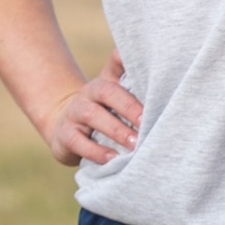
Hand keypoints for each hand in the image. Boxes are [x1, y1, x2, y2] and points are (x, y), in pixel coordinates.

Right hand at [41, 50, 143, 165]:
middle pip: (108, 92)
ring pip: (93, 116)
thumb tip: (159, 74)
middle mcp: (88, 93)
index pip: (117, 67)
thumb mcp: (117, 97)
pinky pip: (79, 142)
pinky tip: (113, 158)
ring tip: (135, 143)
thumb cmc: (104, 112)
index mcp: (105, 81)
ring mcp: (74, 113)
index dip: (129, 65)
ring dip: (117, 130)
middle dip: (130, 107)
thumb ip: (134, 86)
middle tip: (147, 122)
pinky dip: (97, 151)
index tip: (151, 77)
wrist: (65, 127)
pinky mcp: (65, 135)